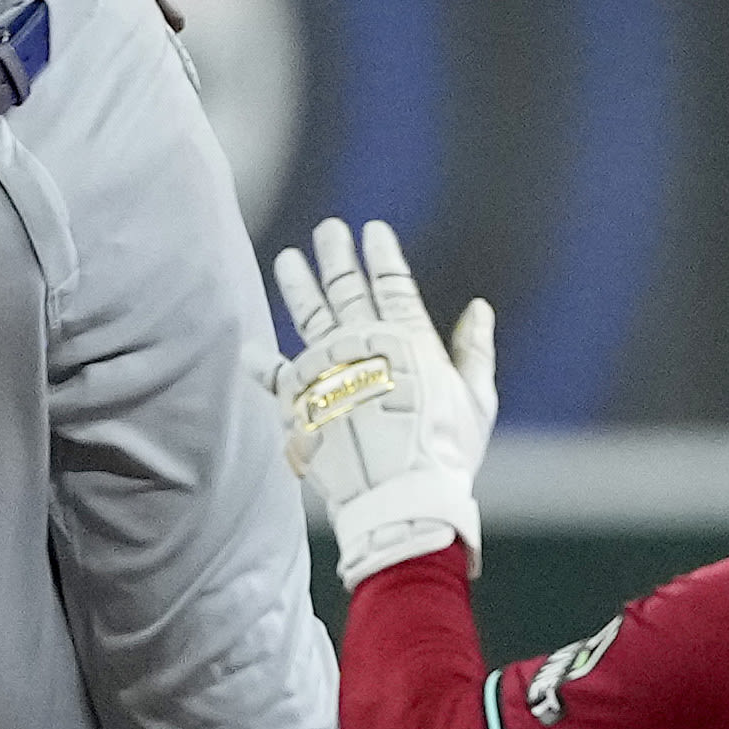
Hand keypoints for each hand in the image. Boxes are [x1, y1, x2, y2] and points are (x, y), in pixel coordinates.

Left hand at [265, 215, 496, 588]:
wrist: (401, 498)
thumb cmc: (446, 453)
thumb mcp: (476, 400)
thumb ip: (475, 351)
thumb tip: (479, 308)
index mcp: (408, 338)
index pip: (393, 283)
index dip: (382, 255)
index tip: (372, 230)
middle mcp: (363, 344)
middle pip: (346, 288)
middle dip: (336, 255)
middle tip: (328, 230)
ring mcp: (327, 369)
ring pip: (308, 315)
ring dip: (297, 284)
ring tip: (288, 259)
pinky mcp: (299, 401)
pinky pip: (273, 375)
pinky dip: (259, 363)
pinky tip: (249, 349)